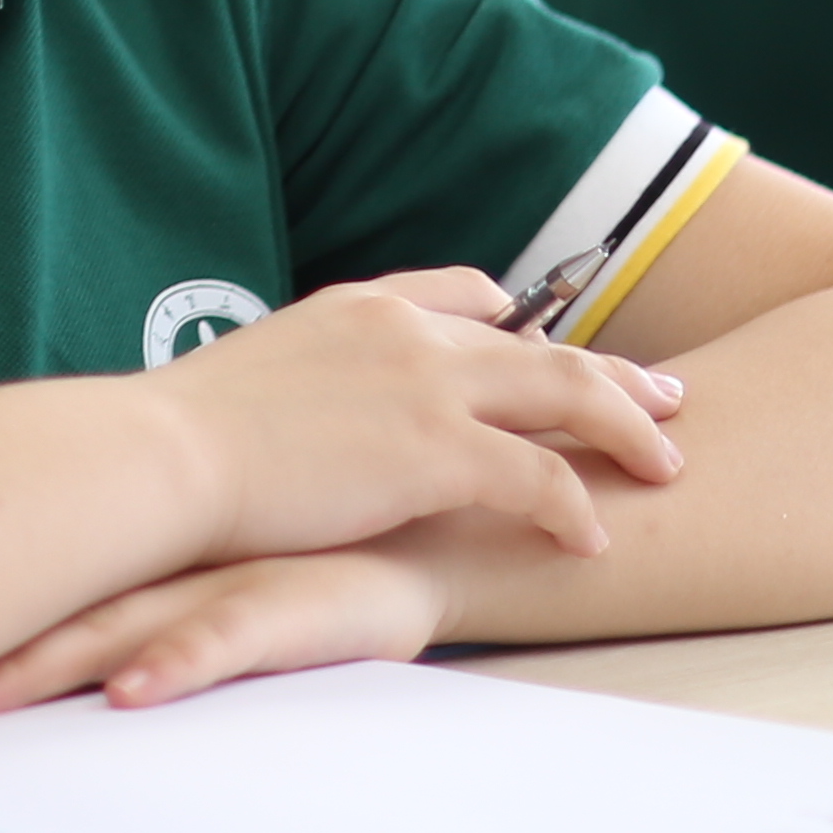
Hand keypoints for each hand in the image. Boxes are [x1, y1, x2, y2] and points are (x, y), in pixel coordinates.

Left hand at [0, 539, 452, 716]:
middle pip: (46, 607)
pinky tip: (129, 693)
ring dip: (41, 665)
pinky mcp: (290, 606)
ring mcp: (222, 586)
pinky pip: (221, 640)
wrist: (435, 520)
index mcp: (142, 556)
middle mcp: (165, 567)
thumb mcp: (219, 552)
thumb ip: (139, 569)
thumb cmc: (316, 541)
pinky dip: (174, 665)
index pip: (31, 578)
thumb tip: (45, 598)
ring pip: (112, 627)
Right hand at [145, 269, 687, 568]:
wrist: (166, 458)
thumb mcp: (255, 374)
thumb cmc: (187, 437)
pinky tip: (594, 536)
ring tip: (666, 464)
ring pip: (568, 395)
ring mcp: (428, 388)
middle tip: (666, 396)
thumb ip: (309, 377)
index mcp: (361, 307)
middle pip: (543, 345)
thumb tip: (310, 413)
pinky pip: (542, 479)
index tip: (548, 349)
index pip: (468, 296)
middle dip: (613, 374)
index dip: (520, 326)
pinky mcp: (437, 454)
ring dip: (627, 430)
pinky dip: (577, 506)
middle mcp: (408, 333)